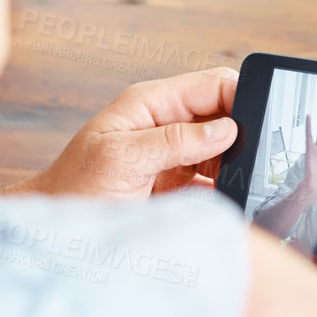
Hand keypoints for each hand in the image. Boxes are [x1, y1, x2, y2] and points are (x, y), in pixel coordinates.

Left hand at [9, 69, 239, 197]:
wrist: (56, 232)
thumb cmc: (74, 189)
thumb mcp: (122, 159)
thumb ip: (173, 141)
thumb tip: (226, 129)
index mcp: (151, 103)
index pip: (213, 84)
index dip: (242, 98)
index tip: (260, 124)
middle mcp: (165, 123)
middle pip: (225, 115)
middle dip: (245, 134)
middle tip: (255, 161)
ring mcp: (172, 154)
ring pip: (225, 149)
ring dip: (238, 163)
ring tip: (242, 182)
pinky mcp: (176, 184)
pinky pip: (215, 179)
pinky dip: (227, 187)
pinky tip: (231, 198)